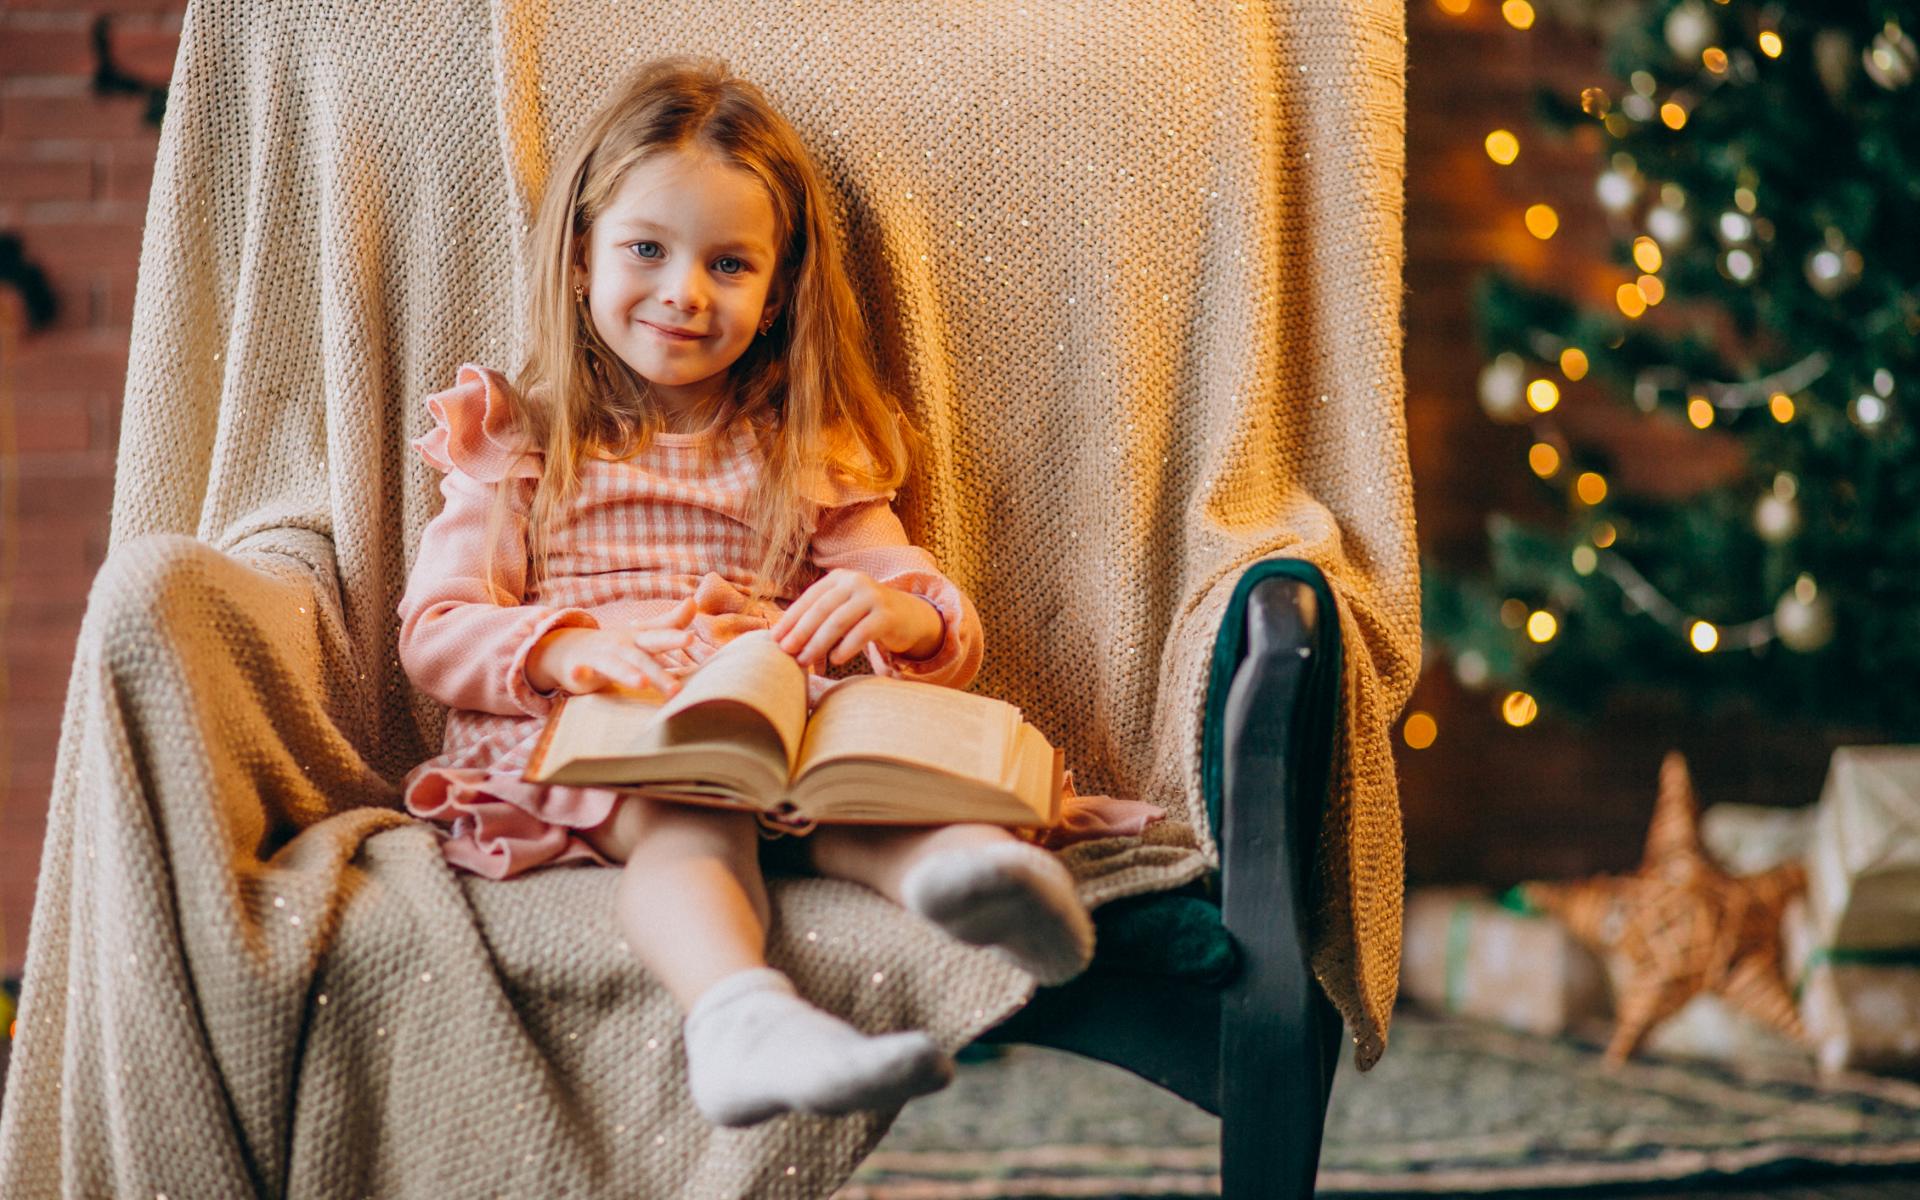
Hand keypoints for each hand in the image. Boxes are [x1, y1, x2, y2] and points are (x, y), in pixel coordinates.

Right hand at [525, 596, 696, 695]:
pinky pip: (579, 671)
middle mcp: (621, 646)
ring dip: (627, 673)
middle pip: (641, 658)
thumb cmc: (617, 644)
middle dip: (658, 671)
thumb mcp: (644, 633)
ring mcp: (601, 656)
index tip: (691, 638)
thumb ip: (670, 623)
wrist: (572, 647)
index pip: (659, 638)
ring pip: (615, 666)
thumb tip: (693, 602)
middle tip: (675, 688)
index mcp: (639, 639)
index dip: (674, 637)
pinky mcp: (581, 670)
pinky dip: (579, 672)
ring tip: (641, 683)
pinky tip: (578, 673)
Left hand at [771, 569, 941, 667]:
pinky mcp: (887, 614)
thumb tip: (783, 641)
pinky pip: (862, 632)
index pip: (809, 598)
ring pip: (838, 621)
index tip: (774, 638)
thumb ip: (817, 619)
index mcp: (838, 578)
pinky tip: (834, 660)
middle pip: (821, 609)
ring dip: (818, 643)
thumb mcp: (841, 610)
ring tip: (805, 661)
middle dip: (801, 632)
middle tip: (786, 651)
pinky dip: (845, 647)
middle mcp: (855, 581)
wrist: (909, 616)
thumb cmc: (864, 617)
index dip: (790, 618)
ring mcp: (873, 596)